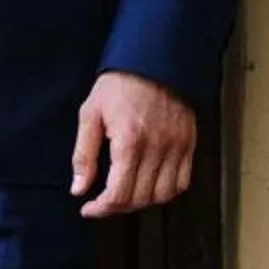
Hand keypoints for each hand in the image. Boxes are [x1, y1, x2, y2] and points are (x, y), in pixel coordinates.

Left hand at [71, 72, 195, 218]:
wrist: (153, 59)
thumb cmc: (119, 85)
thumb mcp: (90, 114)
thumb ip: (84, 155)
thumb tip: (79, 188)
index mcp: (130, 141)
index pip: (119, 194)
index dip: (101, 209)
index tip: (89, 208)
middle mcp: (157, 148)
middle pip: (140, 198)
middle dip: (117, 206)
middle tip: (103, 201)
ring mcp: (177, 147)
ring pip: (163, 195)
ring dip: (142, 201)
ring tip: (126, 193)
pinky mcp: (189, 143)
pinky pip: (182, 182)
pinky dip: (166, 191)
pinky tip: (150, 184)